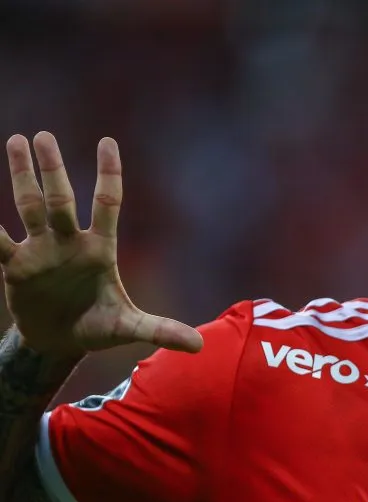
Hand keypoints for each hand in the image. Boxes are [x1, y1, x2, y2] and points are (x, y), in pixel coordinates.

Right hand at [0, 132, 201, 357]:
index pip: (107, 204)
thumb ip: (159, 331)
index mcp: (99, 249)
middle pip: (60, 199)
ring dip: (23, 177)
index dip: (108, 175)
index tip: (107, 142)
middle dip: (52, 169)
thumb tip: (198, 345)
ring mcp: (40, 250)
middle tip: (43, 137)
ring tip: (16, 139)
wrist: (60, 342)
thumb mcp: (128, 329)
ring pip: (29, 207)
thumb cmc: (98, 327)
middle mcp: (69, 241)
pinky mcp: (15, 265)